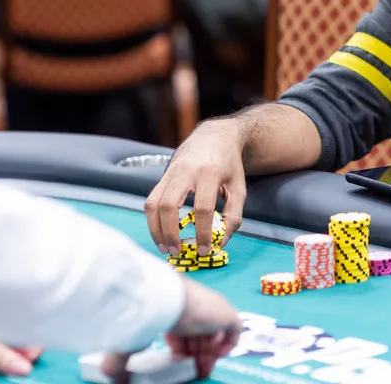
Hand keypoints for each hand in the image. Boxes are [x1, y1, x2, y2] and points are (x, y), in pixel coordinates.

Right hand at [101, 279, 241, 381]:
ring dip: (208, 356)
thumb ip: (120, 357)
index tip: (174, 361)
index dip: (180, 347)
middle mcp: (196, 304)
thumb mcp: (131, 338)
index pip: (183, 329)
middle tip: (191, 373)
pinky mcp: (226, 314)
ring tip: (200, 373)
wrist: (162, 299)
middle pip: (200, 334)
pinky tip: (216, 356)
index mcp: (176, 305)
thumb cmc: (143, 313)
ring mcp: (213, 308)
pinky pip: (234, 330)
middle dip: (195, 355)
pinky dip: (227, 344)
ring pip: (214, 336)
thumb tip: (106, 374)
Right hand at [145, 119, 247, 256]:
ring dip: (155, 229)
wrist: (215, 137)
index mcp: (209, 173)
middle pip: (169, 205)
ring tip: (164, 247)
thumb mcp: (239, 188)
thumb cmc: (229, 165)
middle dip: (170, 232)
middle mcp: (186, 171)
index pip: (202, 208)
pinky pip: (151, 199)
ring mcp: (170, 172)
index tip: (204, 250)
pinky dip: (152, 219)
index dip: (202, 232)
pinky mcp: (162, 175)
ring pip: (153, 203)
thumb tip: (220, 242)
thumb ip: (233, 216)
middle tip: (176, 252)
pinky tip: (161, 233)